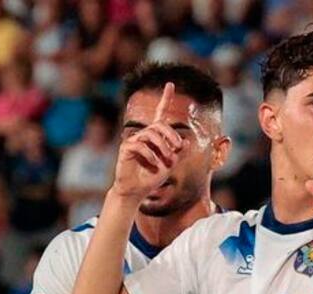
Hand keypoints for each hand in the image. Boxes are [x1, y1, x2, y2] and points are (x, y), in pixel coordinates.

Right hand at [111, 82, 183, 200]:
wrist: (136, 191)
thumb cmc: (152, 177)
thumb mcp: (170, 165)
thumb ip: (179, 154)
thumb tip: (186, 141)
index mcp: (155, 136)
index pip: (161, 114)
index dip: (165, 98)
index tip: (170, 84)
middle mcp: (144, 135)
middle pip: (159, 125)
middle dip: (171, 135)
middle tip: (179, 147)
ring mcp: (134, 141)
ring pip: (151, 133)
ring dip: (163, 146)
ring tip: (168, 160)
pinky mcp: (126, 149)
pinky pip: (140, 145)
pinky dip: (151, 155)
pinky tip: (155, 164)